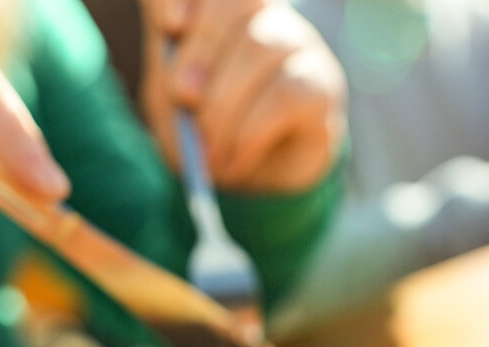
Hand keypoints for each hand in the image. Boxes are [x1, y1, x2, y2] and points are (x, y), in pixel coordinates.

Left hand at [140, 0, 345, 192]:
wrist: (252, 186)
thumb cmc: (208, 136)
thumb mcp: (171, 105)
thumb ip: (167, 63)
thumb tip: (170, 28)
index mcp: (222, 11)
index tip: (170, 26)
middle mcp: (266, 16)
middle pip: (235, 5)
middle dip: (200, 54)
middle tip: (184, 99)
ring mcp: (299, 46)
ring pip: (260, 47)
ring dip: (224, 104)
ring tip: (209, 150)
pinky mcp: (322, 86)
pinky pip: (285, 95)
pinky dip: (250, 133)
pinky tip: (236, 159)